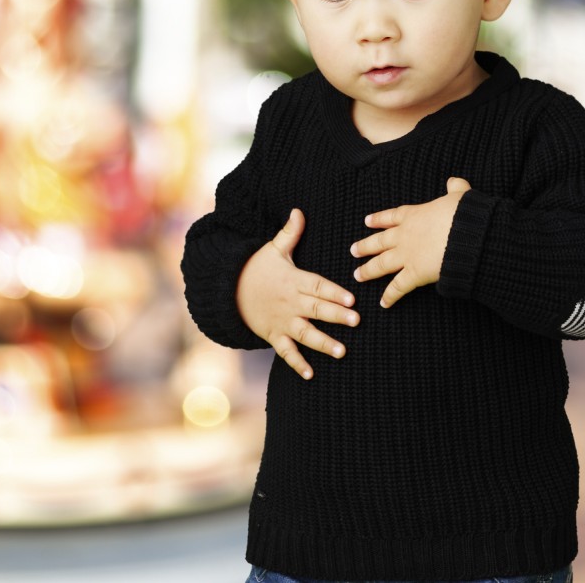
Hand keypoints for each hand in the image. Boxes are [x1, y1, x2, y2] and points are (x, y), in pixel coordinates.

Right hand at [237, 208, 357, 379]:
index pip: (317, 286)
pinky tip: (311, 374)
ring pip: (304, 333)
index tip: (351, 299)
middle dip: (336, 316)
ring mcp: (281, 321)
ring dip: (323, 343)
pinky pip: (285, 351)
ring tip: (342, 352)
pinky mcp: (273, 334)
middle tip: (356, 321)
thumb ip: (290, 233)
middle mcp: (290, 303)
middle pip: (316, 309)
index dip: (334, 292)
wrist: (228, 289)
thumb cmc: (256, 268)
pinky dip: (297, 363)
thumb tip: (299, 210)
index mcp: (294, 280)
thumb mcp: (272, 249)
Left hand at [351, 177, 471, 308]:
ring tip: (357, 275)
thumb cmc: (465, 214)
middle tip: (353, 250)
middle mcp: (405, 235)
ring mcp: (407, 255)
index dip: (379, 219)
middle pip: (379, 241)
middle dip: (365, 246)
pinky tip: (383, 303)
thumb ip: (456, 189)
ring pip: (381, 264)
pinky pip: (398, 287)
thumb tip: (454, 181)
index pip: (391, 216)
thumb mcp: (461, 196)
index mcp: (414, 215)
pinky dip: (390, 296)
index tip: (367, 221)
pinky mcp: (414, 274)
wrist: (467, 234)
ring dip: (368, 271)